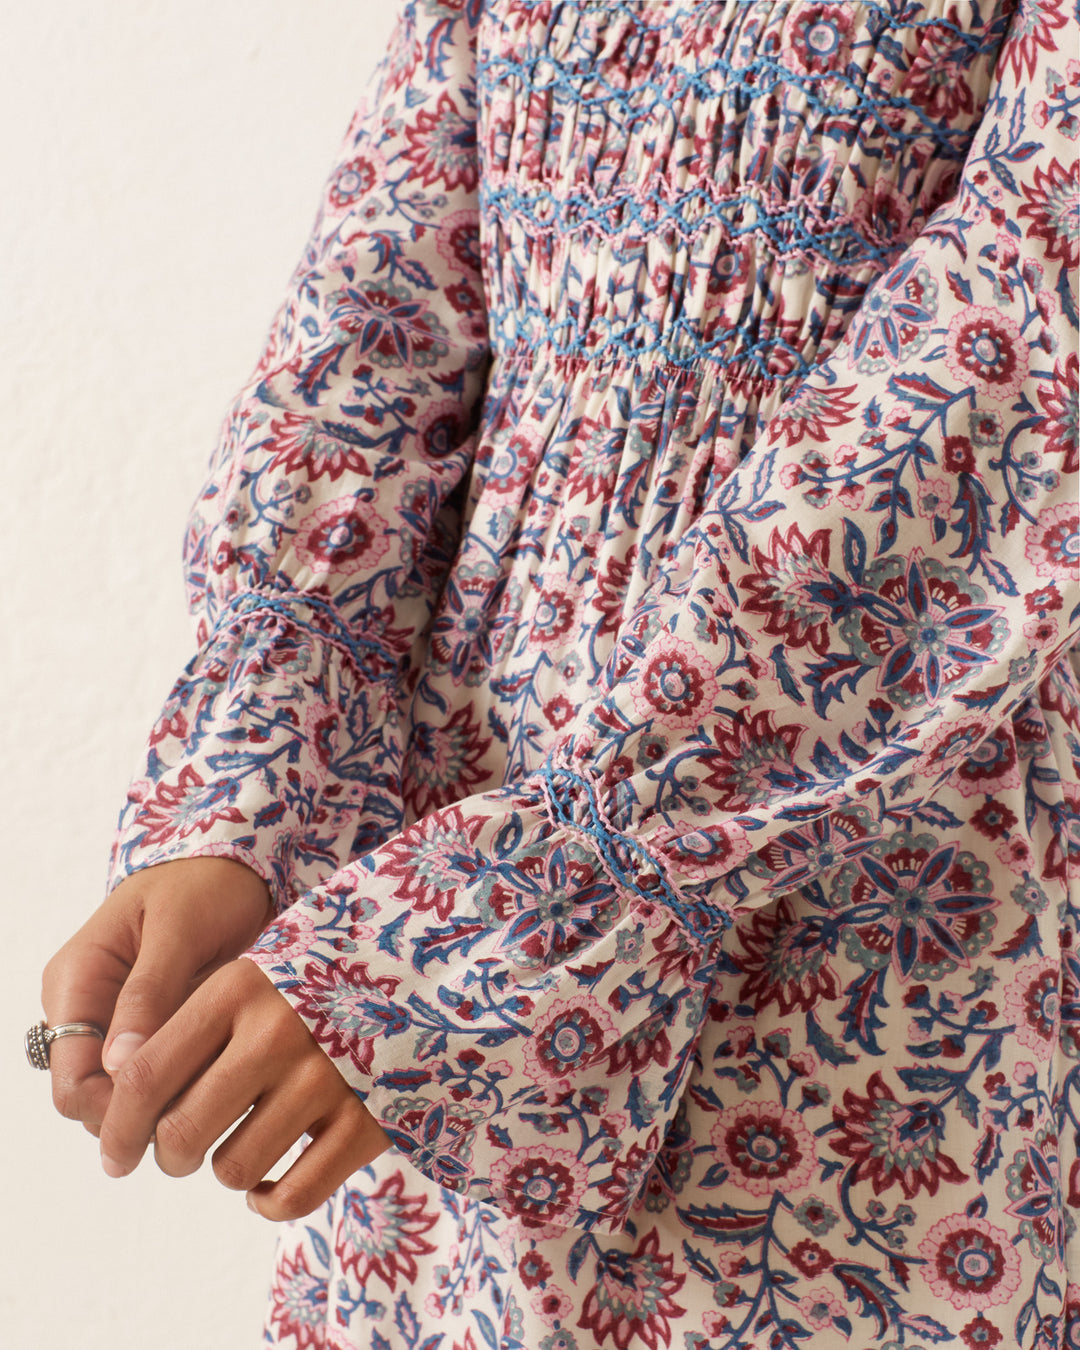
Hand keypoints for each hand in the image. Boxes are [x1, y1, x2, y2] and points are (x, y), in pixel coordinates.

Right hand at [41, 857, 272, 1134]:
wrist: (233, 866)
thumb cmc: (203, 884)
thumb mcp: (179, 929)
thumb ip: (150, 992)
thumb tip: (119, 1065)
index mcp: (76, 981)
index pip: (70, 1080)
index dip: (111, 1110)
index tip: (169, 1116)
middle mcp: (87, 1009)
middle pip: (94, 1098)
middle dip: (142, 1113)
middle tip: (205, 1110)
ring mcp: (117, 1021)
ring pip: (128, 1094)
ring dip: (168, 1102)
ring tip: (221, 1092)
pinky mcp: (152, 1027)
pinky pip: (160, 1073)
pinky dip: (187, 1083)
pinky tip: (224, 1078)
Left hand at [97, 957, 390, 1218]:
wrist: (420, 978)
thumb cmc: (311, 986)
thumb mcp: (252, 978)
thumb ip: (191, 1027)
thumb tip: (118, 1105)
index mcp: (240, 988)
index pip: (145, 1074)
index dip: (118, 1127)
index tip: (114, 1155)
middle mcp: (280, 1031)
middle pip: (182, 1132)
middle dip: (169, 1156)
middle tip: (180, 1151)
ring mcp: (328, 1077)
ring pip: (234, 1168)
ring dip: (226, 1172)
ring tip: (241, 1147)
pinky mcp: (367, 1120)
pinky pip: (293, 1195)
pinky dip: (270, 1200)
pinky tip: (270, 1180)